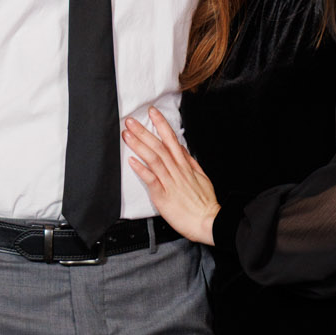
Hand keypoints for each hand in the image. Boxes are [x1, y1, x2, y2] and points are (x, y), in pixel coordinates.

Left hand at [122, 108, 218, 244]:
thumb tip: (182, 149)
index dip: (161, 124)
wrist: (208, 222)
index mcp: (185, 166)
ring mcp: (170, 182)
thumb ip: (190, 162)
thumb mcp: (201, 177)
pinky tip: (132, 161)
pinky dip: (142, 169)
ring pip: (154, 159)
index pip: (172, 140)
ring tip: (127, 135)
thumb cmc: (204, 203)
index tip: (152, 112)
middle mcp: (177, 171)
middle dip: (144, 131)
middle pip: (159, 146)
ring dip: (139, 145)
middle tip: (131, 121)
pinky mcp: (163, 196)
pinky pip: (151, 180)